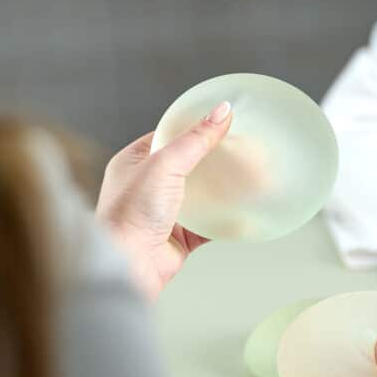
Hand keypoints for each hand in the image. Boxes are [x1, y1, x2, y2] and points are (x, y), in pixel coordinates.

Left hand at [96, 102, 231, 299]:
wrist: (129, 265)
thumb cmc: (130, 215)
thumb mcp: (163, 165)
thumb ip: (195, 139)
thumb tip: (221, 111)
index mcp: (133, 162)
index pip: (167, 136)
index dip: (193, 127)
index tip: (219, 120)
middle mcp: (146, 187)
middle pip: (187, 165)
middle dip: (213, 159)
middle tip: (239, 147)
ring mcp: (163, 213)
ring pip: (199, 195)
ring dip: (221, 188)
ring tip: (246, 174)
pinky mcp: (179, 237)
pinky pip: (208, 224)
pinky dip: (226, 219)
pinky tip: (243, 210)